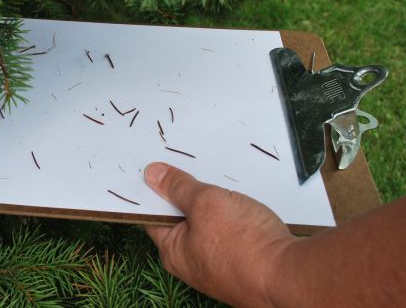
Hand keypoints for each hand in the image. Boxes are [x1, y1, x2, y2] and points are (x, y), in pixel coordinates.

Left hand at [143, 163, 295, 307]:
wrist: (291, 276)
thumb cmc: (245, 245)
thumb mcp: (205, 203)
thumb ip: (178, 187)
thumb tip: (152, 174)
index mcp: (173, 252)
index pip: (153, 215)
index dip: (153, 190)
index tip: (156, 168)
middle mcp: (193, 262)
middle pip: (182, 218)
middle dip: (188, 193)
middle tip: (192, 167)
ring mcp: (219, 264)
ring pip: (210, 224)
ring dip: (215, 203)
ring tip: (222, 183)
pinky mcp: (243, 262)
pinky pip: (231, 233)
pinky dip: (234, 216)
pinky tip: (243, 203)